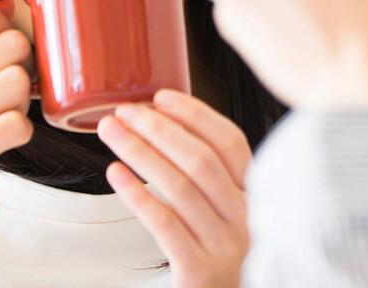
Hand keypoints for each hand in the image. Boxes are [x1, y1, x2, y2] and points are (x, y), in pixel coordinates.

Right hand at [0, 0, 35, 247]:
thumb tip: (11, 5)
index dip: (7, 29)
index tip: (3, 56)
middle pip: (12, 44)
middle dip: (24, 70)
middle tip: (8, 97)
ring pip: (18, 81)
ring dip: (22, 104)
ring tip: (1, 120)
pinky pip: (18, 124)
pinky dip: (20, 135)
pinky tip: (2, 143)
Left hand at [97, 90, 250, 287]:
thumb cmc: (218, 256)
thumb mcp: (228, 212)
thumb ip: (213, 176)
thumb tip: (165, 122)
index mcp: (256, 196)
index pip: (230, 142)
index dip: (196, 115)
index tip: (161, 97)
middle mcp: (246, 218)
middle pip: (201, 160)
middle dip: (158, 128)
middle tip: (125, 112)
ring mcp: (226, 245)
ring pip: (179, 187)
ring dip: (140, 152)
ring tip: (111, 134)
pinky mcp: (200, 270)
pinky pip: (165, 224)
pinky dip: (137, 195)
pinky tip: (116, 175)